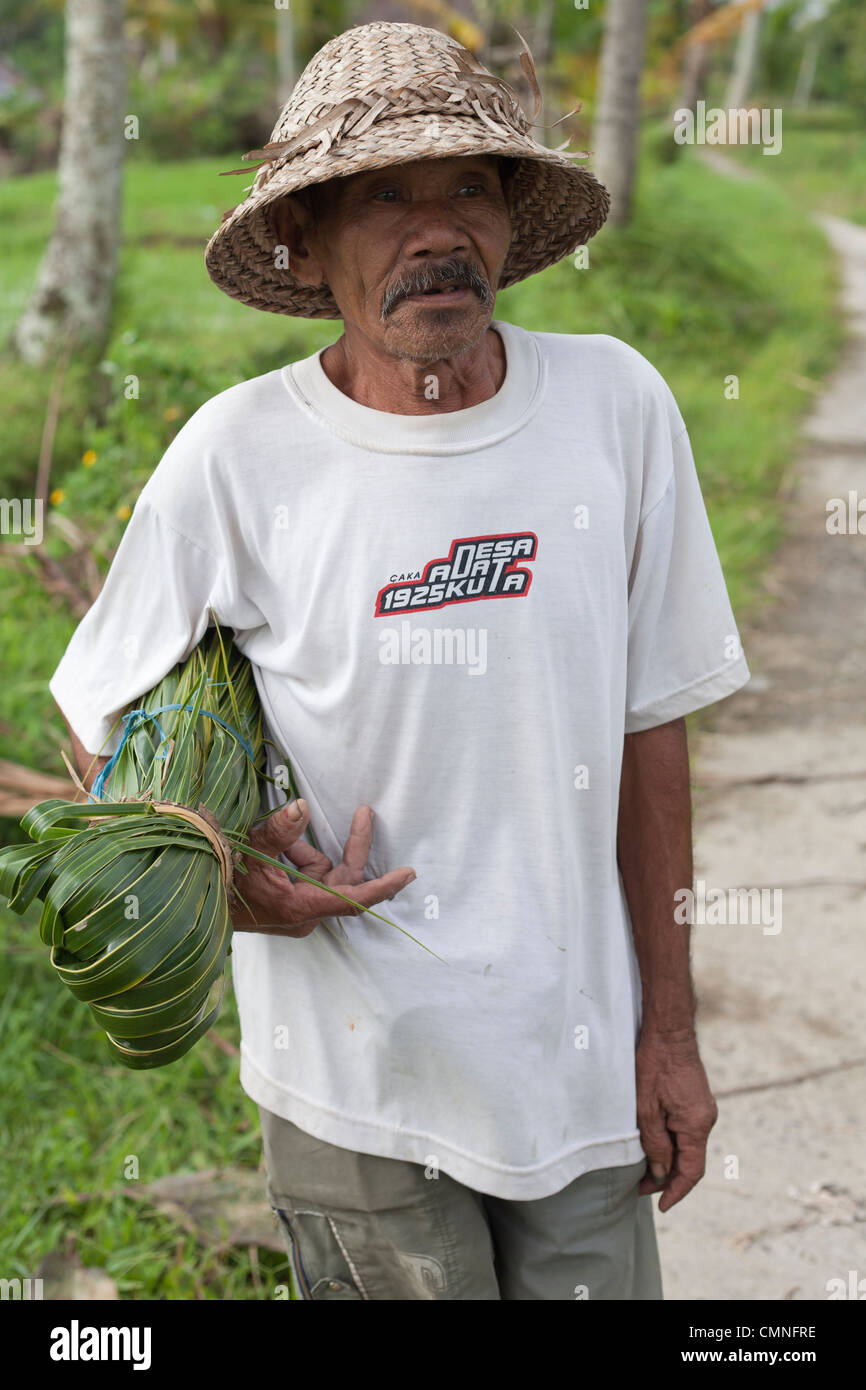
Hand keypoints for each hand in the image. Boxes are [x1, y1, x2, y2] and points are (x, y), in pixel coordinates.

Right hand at [229, 799, 414, 937]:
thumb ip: (279, 830)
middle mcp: (305, 912)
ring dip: (307, 851)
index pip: (352, 898)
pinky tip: (276, 844)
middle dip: (351, 846)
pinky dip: (297, 855)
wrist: (196, 906)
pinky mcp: (290, 901)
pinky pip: (306, 874)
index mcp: (300, 907)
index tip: (408, 873)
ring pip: (322, 873)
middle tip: (365, 813)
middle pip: (343, 879)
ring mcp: (298, 907)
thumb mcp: (249, 851)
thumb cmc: (222, 882)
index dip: (382, 887)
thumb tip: (302, 807)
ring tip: (281, 836)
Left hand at [635, 1028, 717, 1211]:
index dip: (676, 1192)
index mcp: (696, 1125)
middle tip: (640, 1188)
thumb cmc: (654, 1065)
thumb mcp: (646, 1109)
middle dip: (667, 1179)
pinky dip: (671, 1144)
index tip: (662, 1207)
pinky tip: (653, 1146)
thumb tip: (661, 1174)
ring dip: (668, 1161)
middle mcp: (706, 1120)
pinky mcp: (696, 1101)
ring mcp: (703, 1110)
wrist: (669, 1031)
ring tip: (642, 1170)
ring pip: (687, 1147)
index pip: (692, 1172)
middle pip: (690, 1161)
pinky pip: (686, 1131)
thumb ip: (655, 1144)